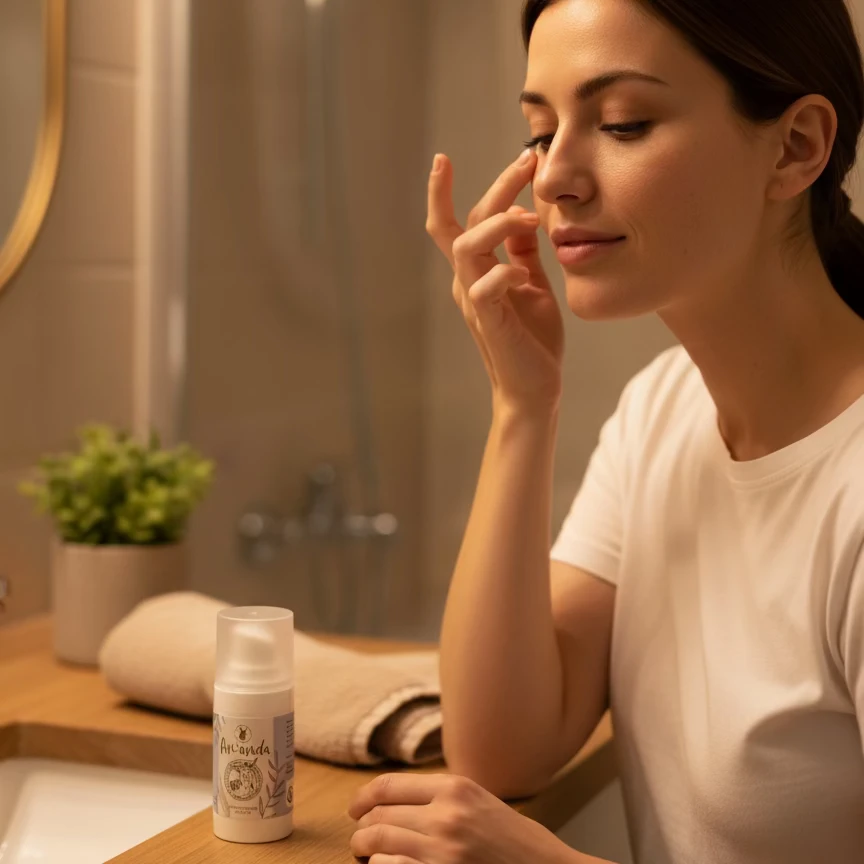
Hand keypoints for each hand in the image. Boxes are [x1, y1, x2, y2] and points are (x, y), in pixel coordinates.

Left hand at [348, 772, 576, 863]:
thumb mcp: (480, 803)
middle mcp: (446, 815)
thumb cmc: (516, 844)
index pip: (388, 786)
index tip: (355, 809)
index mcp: (455, 788)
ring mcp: (443, 851)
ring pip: (378, 843)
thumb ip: (442, 798)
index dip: (362, 798)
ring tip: (366, 855)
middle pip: (379, 815)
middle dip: (362, 828)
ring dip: (365, 849)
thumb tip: (394, 802)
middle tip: (360, 837)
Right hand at [426, 150, 564, 414]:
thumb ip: (524, 254)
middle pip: (465, 221)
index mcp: (476, 271)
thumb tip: (525, 215)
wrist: (535, 389)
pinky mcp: (489, 322)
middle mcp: (467, 281)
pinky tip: (524, 274)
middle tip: (527, 160)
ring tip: (529, 218)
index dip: (456, 187)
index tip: (484, 154)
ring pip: (466, 247)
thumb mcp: (533, 286)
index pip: (458, 221)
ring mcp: (475, 301)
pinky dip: (504, 272)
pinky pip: (484, 287)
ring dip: (498, 223)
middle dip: (496, 186)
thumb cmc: (533, 340)